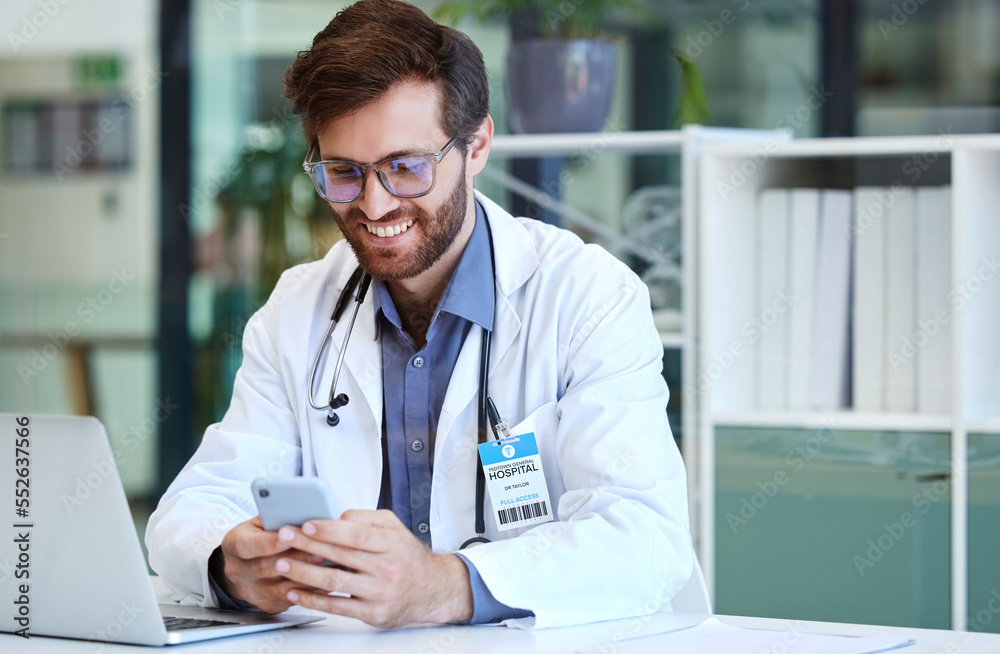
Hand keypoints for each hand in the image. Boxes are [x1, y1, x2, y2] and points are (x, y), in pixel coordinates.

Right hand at [218, 516, 325, 612]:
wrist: (243, 566)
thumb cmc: (257, 537)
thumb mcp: (259, 523)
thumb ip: (276, 518)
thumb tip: (302, 513)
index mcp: (234, 545)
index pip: (248, 545)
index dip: (269, 542)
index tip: (289, 536)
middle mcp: (238, 571)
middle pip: (267, 567)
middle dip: (296, 559)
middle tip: (319, 551)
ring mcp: (252, 591)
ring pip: (282, 587)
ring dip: (307, 576)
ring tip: (328, 565)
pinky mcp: (267, 604)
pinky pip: (291, 599)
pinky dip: (310, 591)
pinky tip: (326, 580)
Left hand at [273, 509, 473, 628]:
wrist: (431, 590)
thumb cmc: (407, 557)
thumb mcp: (395, 528)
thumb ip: (367, 519)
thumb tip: (336, 518)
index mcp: (392, 543)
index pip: (356, 534)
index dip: (329, 529)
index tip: (305, 524)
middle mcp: (388, 567)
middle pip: (341, 556)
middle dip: (307, 546)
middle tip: (283, 538)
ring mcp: (380, 592)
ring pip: (335, 582)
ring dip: (304, 573)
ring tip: (281, 564)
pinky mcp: (373, 613)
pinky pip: (337, 606)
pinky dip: (312, 600)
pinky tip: (296, 592)